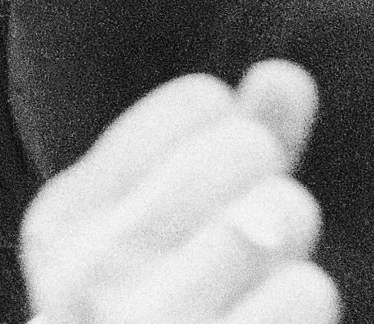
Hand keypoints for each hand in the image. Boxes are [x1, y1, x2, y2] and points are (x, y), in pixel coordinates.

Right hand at [23, 63, 330, 323]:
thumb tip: (285, 74)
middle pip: (243, 150)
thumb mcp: (160, 236)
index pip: (197, 102)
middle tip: (253, 234)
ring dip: (293, 248)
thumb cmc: (160, 321)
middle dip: (271, 183)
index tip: (216, 188)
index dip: (234, 135)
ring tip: (264, 282)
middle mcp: (94, 273)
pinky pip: (306, 291)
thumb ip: (225, 150)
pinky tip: (273, 319)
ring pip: (277, 217)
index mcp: (66, 220)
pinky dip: (307, 302)